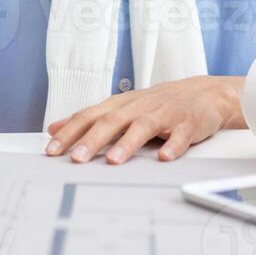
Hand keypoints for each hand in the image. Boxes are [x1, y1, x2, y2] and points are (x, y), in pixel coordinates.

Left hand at [44, 75, 245, 164]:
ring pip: (143, 127)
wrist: (203, 93)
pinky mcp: (188, 123)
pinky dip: (173, 145)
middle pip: (112, 122)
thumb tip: (54, 128)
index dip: (70, 132)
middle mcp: (139, 107)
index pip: (89, 117)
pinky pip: (181, 135)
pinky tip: (165, 157)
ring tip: (114, 161)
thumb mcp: (120, 108)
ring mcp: (164, 114)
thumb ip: (88, 119)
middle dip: (92, 140)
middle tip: (76, 159)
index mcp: (120, 105)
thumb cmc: (157, 104)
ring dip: (128, 143)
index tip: (52, 150)